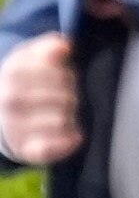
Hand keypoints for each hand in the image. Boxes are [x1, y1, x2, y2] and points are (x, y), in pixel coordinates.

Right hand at [0, 31, 77, 163]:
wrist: (2, 117)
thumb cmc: (25, 83)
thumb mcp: (31, 57)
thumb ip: (49, 47)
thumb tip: (65, 47)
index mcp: (11, 73)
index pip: (57, 71)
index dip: (66, 73)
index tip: (62, 74)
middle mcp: (9, 101)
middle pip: (66, 96)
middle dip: (71, 93)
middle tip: (64, 95)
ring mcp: (15, 128)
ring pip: (63, 119)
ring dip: (71, 115)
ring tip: (63, 112)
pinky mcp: (27, 151)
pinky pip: (55, 147)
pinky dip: (69, 141)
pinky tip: (74, 134)